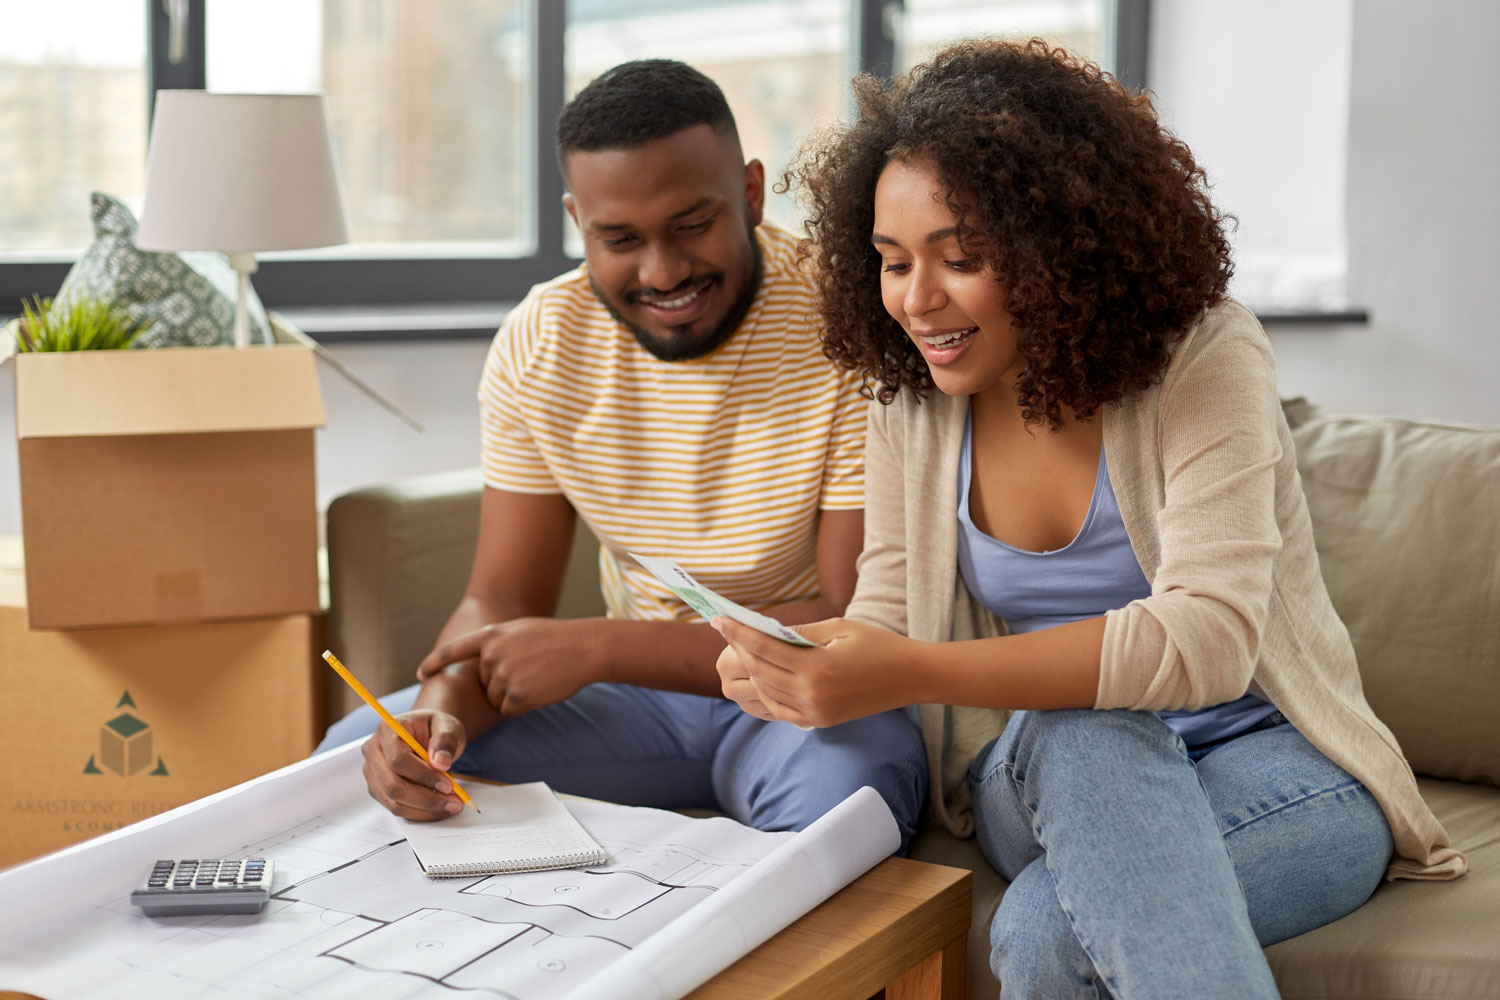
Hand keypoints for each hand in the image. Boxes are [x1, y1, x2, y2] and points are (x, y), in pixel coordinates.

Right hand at [361, 709, 468, 820]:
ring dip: (424, 809)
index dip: (423, 775)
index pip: (398, 759)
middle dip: (425, 798)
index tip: (448, 785)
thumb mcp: (448, 726)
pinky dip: (419, 812)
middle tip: (453, 801)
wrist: (429, 734)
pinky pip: (396, 807)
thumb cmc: (435, 728)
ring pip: (393, 801)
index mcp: (387, 729)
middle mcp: (373, 750)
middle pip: (392, 785)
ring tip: (450, 805)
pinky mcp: (378, 788)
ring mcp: (372, 771)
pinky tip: (438, 807)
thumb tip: (441, 762)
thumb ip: (445, 740)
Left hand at [415, 618, 597, 716]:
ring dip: (514, 695)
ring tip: (538, 677)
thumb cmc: (556, 639)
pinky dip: (523, 706)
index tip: (421, 674)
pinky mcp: (516, 697)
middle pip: (484, 683)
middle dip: (502, 682)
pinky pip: (508, 710)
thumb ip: (496, 644)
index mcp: (492, 636)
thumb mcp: (521, 631)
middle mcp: (492, 656)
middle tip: (531, 668)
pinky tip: (541, 690)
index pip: (454, 651)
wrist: (584, 648)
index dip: (435, 662)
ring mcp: (503, 677)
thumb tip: (481, 665)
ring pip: (495, 699)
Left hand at [711, 617, 920, 727]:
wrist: (910, 677)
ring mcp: (814, 712)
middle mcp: (811, 695)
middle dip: (739, 649)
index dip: (738, 633)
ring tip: (740, 650)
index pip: (763, 649)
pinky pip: (779, 709)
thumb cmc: (878, 645)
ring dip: (749, 670)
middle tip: (726, 630)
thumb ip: (800, 631)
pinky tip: (759, 676)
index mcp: (816, 668)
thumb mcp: (839, 627)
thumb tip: (766, 629)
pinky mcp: (819, 721)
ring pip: (765, 691)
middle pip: (758, 671)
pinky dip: (764, 693)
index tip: (719, 619)